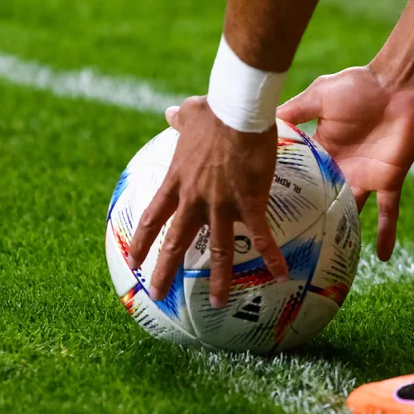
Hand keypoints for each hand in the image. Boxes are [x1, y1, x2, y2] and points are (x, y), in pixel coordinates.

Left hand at [128, 96, 288, 307]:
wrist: (238, 110)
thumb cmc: (216, 110)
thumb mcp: (191, 113)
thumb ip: (179, 119)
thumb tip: (169, 113)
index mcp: (178, 181)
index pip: (152, 217)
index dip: (141, 242)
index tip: (133, 261)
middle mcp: (194, 199)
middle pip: (175, 242)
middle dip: (164, 271)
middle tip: (157, 294)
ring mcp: (221, 204)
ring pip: (218, 250)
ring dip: (217, 279)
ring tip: (216, 303)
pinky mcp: (249, 202)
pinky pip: (261, 236)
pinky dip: (271, 257)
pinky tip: (280, 275)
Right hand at [277, 66, 413, 260]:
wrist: (400, 84)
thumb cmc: (359, 85)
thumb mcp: (317, 97)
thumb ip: (293, 112)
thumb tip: (259, 121)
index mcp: (321, 149)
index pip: (299, 176)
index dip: (284, 192)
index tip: (265, 211)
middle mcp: (340, 168)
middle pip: (321, 201)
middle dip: (308, 221)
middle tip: (288, 245)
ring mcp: (364, 177)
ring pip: (350, 213)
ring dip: (342, 235)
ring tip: (326, 261)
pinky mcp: (388, 181)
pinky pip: (388, 213)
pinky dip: (387, 234)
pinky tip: (383, 258)